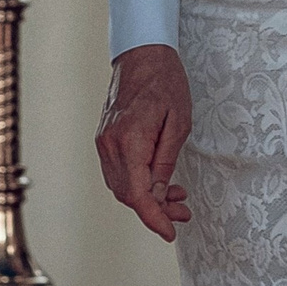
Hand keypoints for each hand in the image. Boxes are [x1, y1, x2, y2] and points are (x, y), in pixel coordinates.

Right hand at [95, 45, 192, 242]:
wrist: (142, 54)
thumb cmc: (166, 82)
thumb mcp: (179, 123)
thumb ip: (165, 162)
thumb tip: (157, 196)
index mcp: (130, 140)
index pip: (138, 194)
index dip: (154, 218)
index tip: (170, 231)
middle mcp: (110, 145)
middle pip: (128, 195)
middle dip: (155, 210)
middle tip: (182, 213)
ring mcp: (104, 142)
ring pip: (121, 187)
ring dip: (147, 198)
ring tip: (176, 198)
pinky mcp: (105, 139)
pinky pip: (118, 172)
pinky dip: (137, 183)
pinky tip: (158, 183)